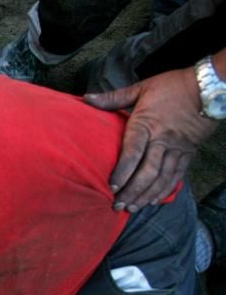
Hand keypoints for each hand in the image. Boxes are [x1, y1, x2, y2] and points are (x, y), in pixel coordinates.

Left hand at [84, 66, 217, 211]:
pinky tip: (153, 201)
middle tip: (117, 206)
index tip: (111, 187)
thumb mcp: (141, 88)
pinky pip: (176, 176)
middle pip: (147, 171)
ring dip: (146, 195)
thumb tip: (86, 98)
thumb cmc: (172, 86)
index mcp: (147, 124)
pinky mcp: (188, 153)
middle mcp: (163, 140)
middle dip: (132, 191)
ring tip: (132, 208)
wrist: (209, 87)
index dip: (122, 172)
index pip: (133, 152)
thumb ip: (113, 98)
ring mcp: (177, 148)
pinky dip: (164, 190)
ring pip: (162, 178)